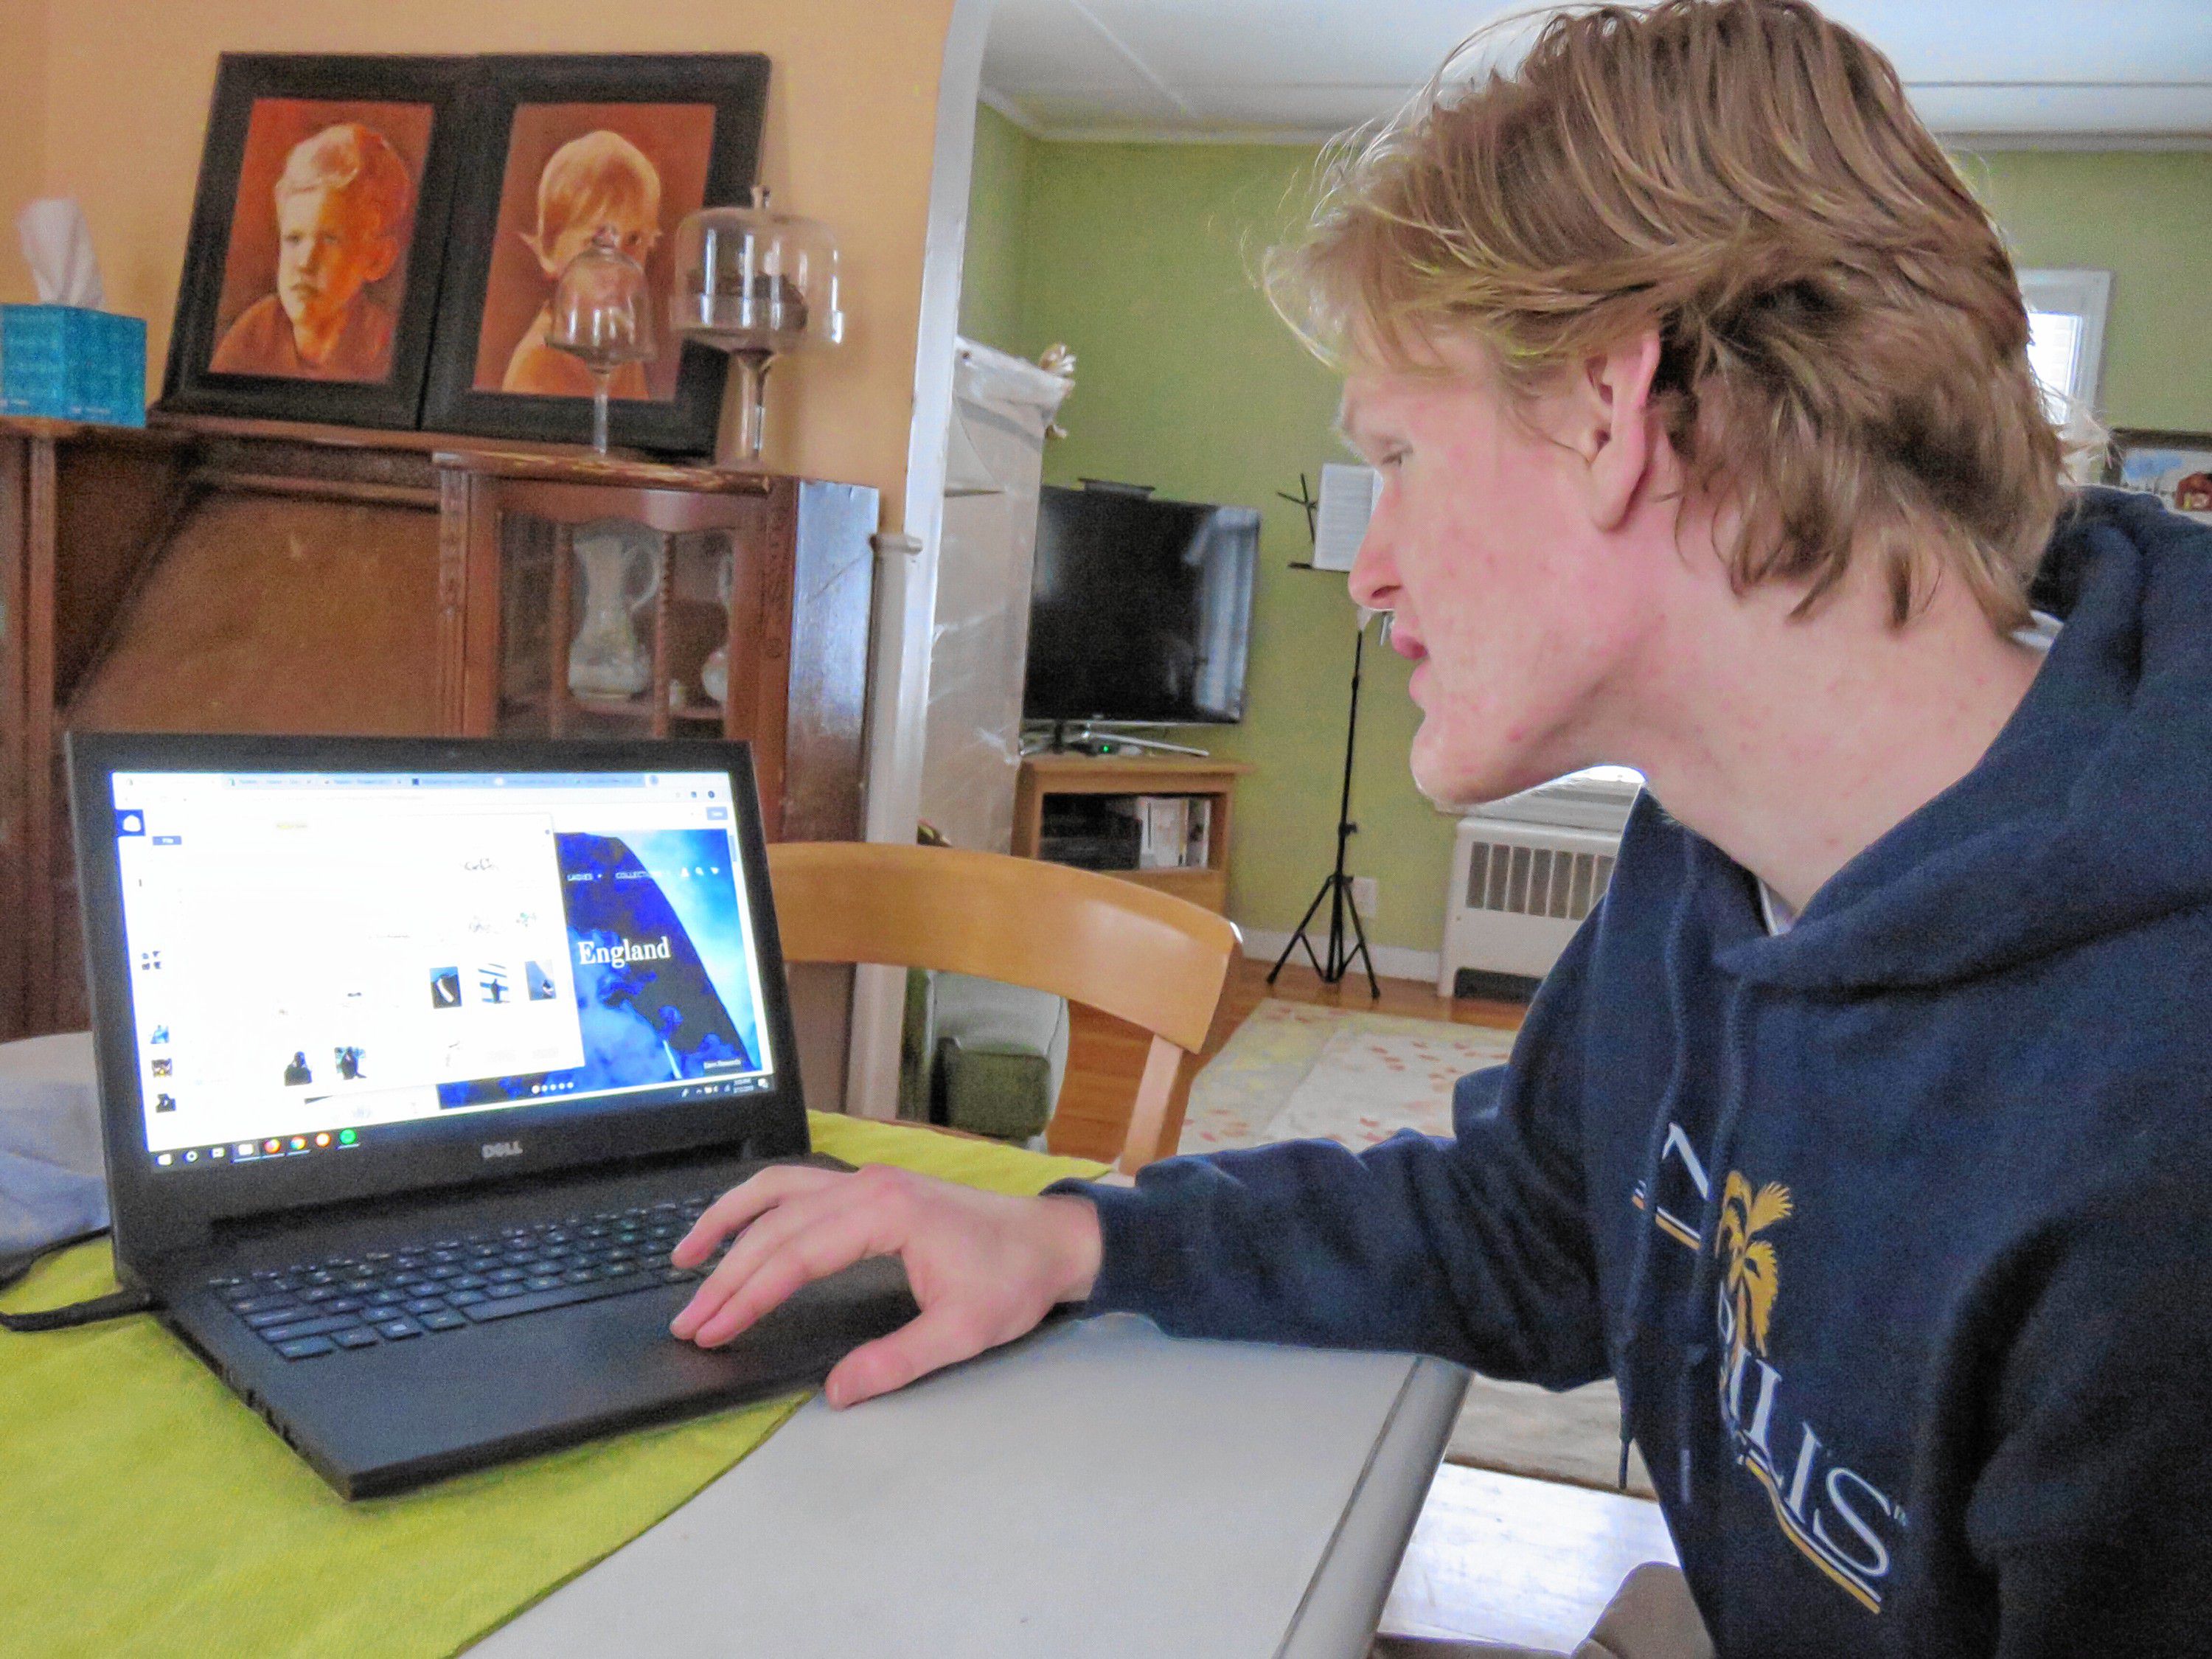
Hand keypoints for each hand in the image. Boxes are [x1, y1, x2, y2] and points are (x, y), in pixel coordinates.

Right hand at [667, 1165, 1103, 1406]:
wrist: (1052, 1239)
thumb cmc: (1014, 1280)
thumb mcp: (962, 1331)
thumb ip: (896, 1360)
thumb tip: (836, 1392)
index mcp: (887, 1213)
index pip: (796, 1254)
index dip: (749, 1295)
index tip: (714, 1329)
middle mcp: (868, 1186)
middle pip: (776, 1225)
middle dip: (726, 1275)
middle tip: (688, 1322)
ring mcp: (867, 1182)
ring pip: (779, 1192)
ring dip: (729, 1223)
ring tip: (685, 1260)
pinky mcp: (871, 1189)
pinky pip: (799, 1188)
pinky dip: (759, 1207)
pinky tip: (738, 1230)